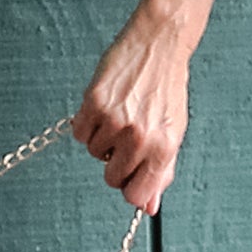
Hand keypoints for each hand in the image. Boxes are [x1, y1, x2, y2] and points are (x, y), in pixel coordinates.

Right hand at [73, 5, 192, 215]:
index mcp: (163, 149)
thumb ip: (161, 172)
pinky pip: (79, 133)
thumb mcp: (173, 133)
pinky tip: (104, 107)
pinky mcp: (94, 104)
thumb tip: (149, 207)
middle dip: (115, 163)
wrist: (158, 44)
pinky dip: (87, 123)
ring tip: (119, 114)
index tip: (131, 176)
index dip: (130, 187)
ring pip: (93, 154)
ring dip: (102, 139)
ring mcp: (115, 121)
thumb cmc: (167, 88)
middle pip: (111, 179)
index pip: (136, 195)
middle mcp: (139, 138)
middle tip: (126, 138)